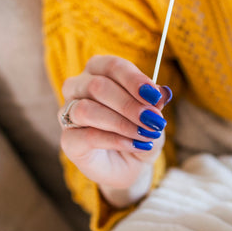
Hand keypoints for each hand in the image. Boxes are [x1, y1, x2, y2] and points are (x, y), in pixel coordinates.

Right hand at [59, 55, 171, 204]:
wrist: (130, 164)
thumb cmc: (138, 130)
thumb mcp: (153, 115)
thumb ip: (154, 101)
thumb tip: (162, 92)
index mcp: (99, 71)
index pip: (112, 66)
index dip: (134, 79)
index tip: (155, 96)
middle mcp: (78, 87)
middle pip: (97, 86)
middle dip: (129, 104)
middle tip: (153, 119)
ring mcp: (69, 113)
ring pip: (86, 109)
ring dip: (121, 123)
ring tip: (145, 134)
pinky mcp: (69, 140)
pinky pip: (87, 135)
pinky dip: (115, 140)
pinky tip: (134, 144)